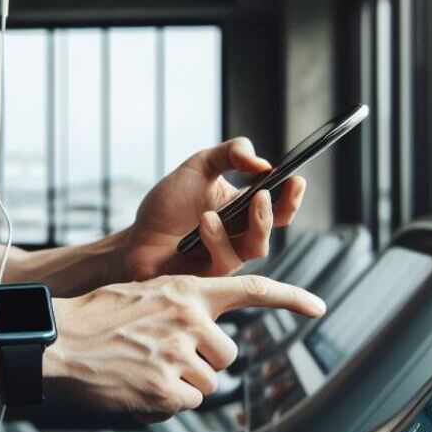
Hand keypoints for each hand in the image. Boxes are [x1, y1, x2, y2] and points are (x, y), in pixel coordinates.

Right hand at [45, 274, 325, 420]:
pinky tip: (139, 385)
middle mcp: (188, 319)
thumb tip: (206, 327)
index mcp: (185, 289)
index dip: (289, 297)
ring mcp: (177, 354)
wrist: (55, 342)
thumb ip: (180, 304)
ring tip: (144, 367)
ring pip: (207, 383)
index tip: (317, 306)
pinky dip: (167, 402)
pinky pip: (187, 404)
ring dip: (182, 383)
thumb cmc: (93, 318)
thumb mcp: (143, 292)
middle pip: (226, 355)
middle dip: (202, 362)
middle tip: (162, 354)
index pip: (250, 289)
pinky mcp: (164, 389)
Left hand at [116, 137, 306, 281]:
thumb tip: (261, 161)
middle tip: (264, 194)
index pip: (279, 207)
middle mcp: (240, 237)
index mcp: (243, 211)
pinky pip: (224, 263)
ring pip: (254, 249)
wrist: (135, 237)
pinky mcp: (209, 278)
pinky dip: (217, 239)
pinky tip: (203, 222)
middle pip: (271, 229)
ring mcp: (226, 259)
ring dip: (245, 227)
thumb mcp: (199, 166)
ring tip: (217, 209)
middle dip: (274, 212)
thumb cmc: (168, 205)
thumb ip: (230, 153)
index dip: (291, 196)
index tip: (296, 178)